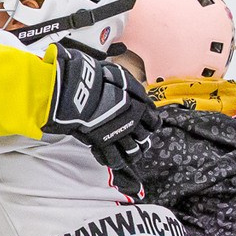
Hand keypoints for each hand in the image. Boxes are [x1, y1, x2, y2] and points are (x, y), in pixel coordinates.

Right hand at [44, 44, 156, 174]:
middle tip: (139, 140)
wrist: (81, 90)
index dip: (152, 124)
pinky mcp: (104, 143)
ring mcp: (119, 135)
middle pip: (144, 137)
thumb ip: (131, 85)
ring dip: (132, 153)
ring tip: (130, 155)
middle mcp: (133, 123)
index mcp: (140, 106)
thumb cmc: (99, 78)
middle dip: (142, 139)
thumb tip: (136, 88)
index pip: (154, 121)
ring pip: (132, 151)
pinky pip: (113, 158)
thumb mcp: (121, 75)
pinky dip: (115, 161)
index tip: (150, 125)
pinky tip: (114, 161)